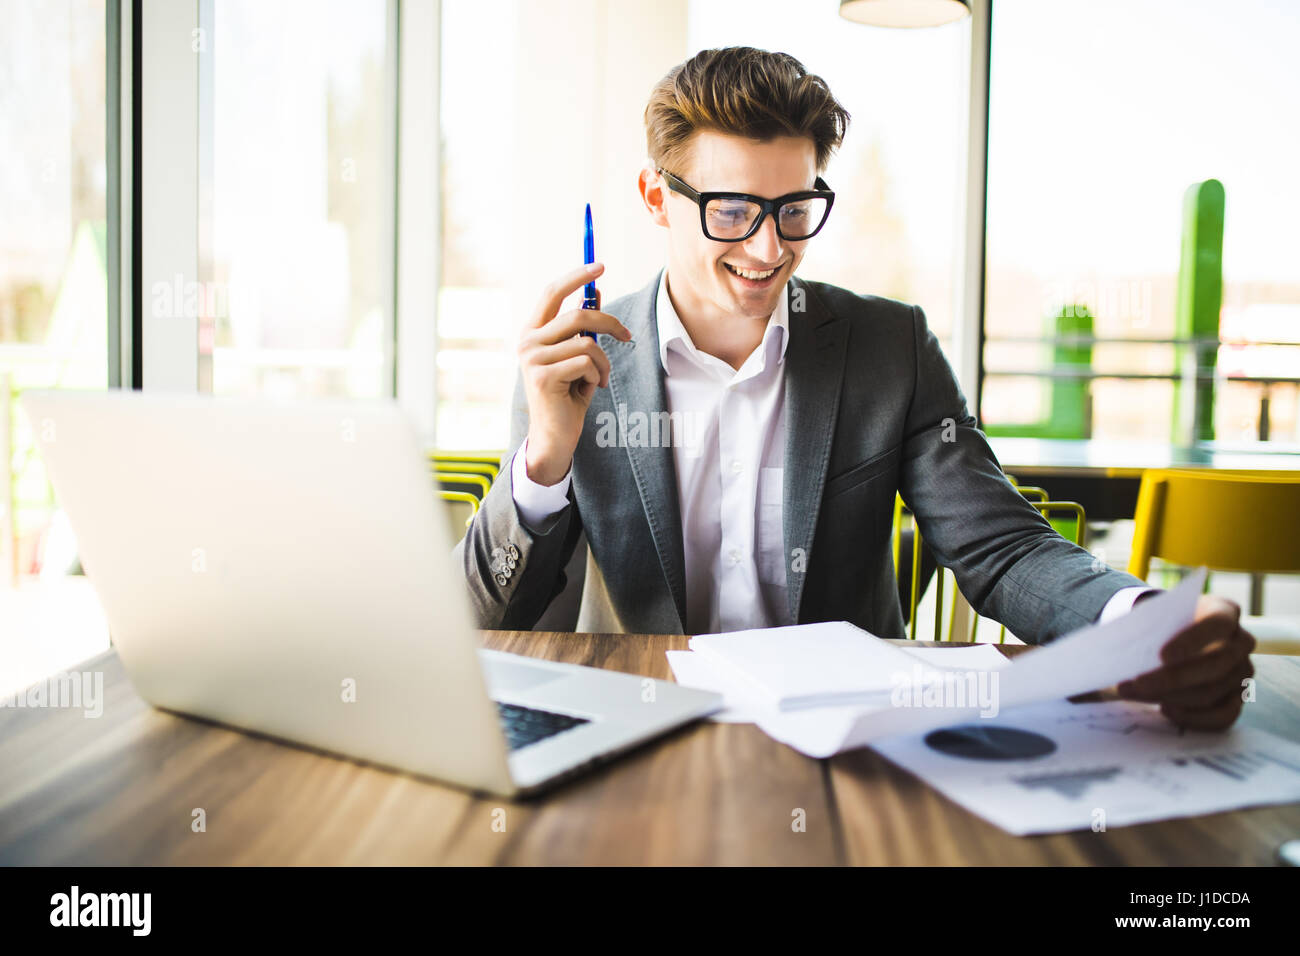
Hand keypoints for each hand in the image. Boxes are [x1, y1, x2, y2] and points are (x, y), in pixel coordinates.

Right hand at [517, 263, 631, 485]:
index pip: (552, 292)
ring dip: (603, 362)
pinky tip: (590, 390)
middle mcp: (527, 341)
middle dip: (609, 323)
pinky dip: (597, 376)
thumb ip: (582, 329)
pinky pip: (586, 363)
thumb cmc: (568, 395)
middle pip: (578, 314)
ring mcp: (532, 358)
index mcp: (533, 331)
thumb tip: (596, 294)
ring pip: (587, 343)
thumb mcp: (577, 356)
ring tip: (600, 379)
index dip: (577, 277)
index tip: (600, 266)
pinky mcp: (541, 376)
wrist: (555, 435)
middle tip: (626, 335)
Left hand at [1116, 593, 1255, 730]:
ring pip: (1213, 692)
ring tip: (1137, 694)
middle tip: (1139, 683)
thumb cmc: (1163, 624)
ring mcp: (1242, 671)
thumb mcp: (1155, 616)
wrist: (1171, 635)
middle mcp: (1241, 642)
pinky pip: (1223, 715)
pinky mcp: (1237, 697)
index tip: (1162, 656)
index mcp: (1225, 612)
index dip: (1192, 640)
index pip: (1217, 624)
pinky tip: (1166, 710)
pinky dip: (1193, 717)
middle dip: (1174, 678)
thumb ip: (1145, 628)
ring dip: (1172, 697)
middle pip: (1216, 664)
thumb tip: (1118, 651)